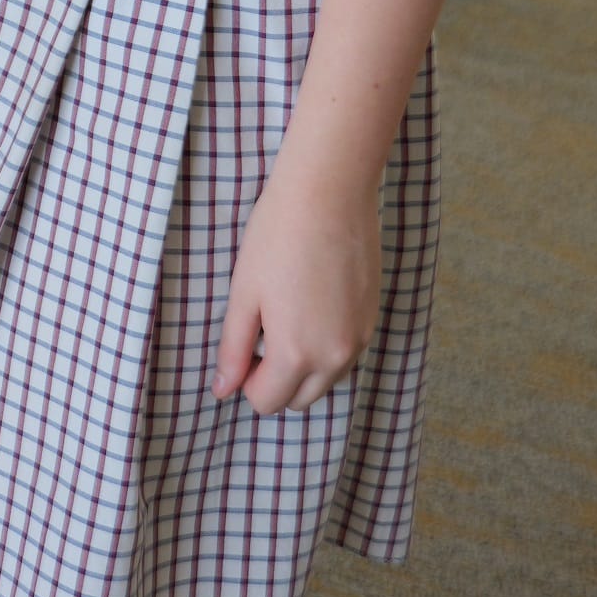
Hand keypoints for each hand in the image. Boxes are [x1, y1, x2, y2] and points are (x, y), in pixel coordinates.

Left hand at [214, 155, 382, 415]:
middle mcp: (335, 357)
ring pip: (326, 380)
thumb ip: (234, 349)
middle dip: (276, 379)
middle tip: (262, 331)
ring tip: (287, 315)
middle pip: (300, 399)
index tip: (243, 346)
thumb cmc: (276, 238)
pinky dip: (326, 347)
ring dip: (303, 366)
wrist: (329, 194)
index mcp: (297, 354)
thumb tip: (224, 391)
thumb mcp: (244, 294)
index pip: (267, 402)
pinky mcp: (372, 319)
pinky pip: (346, 354)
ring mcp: (359, 340)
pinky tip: (312, 305)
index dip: (247, 380)